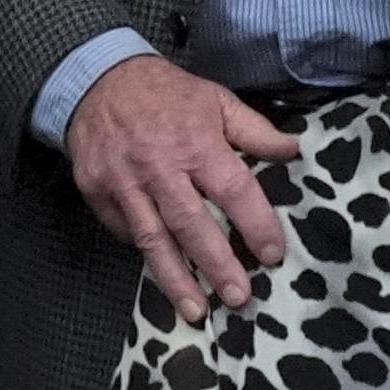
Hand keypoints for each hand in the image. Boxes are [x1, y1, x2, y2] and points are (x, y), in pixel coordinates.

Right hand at [65, 54, 291, 317]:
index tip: (273, 254)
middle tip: (239, 297)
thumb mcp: (214, 99)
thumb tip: (292, 152)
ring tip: (197, 310)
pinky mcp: (97, 191)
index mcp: (196, 142)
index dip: (256, 224)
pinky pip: (123, 230)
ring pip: (153, 239)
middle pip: (192, 225)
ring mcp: (124, 182)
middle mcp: (160, 167)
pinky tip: (162, 272)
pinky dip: (142, 251)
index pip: (233, 190)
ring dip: (176, 278)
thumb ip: (253, 130)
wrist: (96, 79)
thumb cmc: (164, 93)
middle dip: (217, 265)